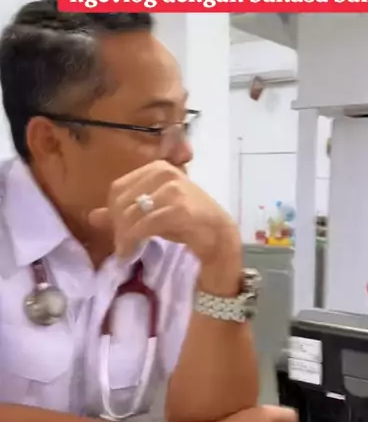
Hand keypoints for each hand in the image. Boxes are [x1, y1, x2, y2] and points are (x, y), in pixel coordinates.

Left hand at [90, 162, 240, 287]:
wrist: (220, 236)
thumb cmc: (188, 223)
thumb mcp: (152, 213)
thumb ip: (124, 212)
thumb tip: (93, 216)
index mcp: (156, 168)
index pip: (118, 189)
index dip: (112, 213)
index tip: (117, 234)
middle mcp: (164, 173)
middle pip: (121, 201)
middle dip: (117, 227)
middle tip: (121, 247)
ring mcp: (173, 189)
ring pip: (130, 214)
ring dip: (124, 237)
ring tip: (126, 252)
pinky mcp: (179, 209)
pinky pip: (144, 225)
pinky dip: (134, 241)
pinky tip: (133, 253)